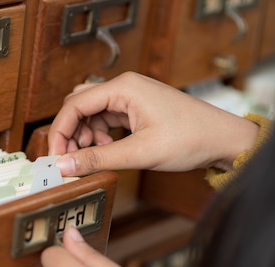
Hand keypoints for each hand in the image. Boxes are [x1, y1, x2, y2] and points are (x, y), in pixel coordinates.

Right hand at [48, 72, 258, 175]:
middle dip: (69, 133)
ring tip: (89, 157)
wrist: (223, 140)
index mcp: (123, 88)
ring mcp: (129, 97)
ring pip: (89, 113)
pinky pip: (104, 119)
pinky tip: (104, 150)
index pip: (74, 105)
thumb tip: (64, 166)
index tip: (55, 157)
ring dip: (82, 136)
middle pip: (78, 106)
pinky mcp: (135, 108)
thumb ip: (97, 159)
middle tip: (68, 160)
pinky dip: (97, 135)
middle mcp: (124, 87)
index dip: (59, 132)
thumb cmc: (190, 138)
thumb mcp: (139, 153)